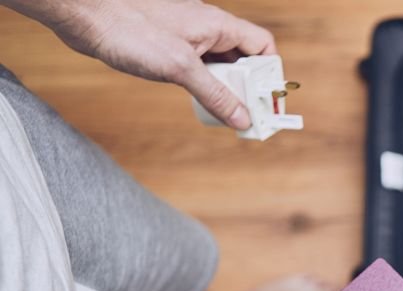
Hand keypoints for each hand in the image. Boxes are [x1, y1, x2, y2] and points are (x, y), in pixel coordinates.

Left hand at [8, 0, 275, 128]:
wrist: (85, 13)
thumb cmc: (131, 29)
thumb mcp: (181, 68)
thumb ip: (216, 95)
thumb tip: (243, 119)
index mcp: (218, 25)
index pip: (262, 47)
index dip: (271, 74)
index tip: (268, 101)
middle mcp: (207, 29)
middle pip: (244, 60)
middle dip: (249, 88)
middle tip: (248, 116)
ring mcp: (188, 37)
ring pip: (221, 66)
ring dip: (227, 90)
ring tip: (226, 114)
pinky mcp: (169, 47)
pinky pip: (200, 69)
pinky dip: (206, 87)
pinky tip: (200, 102)